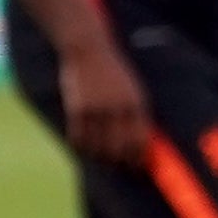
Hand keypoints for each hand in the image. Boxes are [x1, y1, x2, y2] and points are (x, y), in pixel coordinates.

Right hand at [59, 36, 153, 171]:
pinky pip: (78, 137)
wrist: (89, 49)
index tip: (136, 168)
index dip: (137, 159)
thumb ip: (136, 114)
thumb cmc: (114, 72)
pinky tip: (82, 147)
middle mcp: (118, 108)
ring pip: (97, 147)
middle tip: (116, 167)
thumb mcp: (133, 89)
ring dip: (99, 157)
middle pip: (119, 149)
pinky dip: (80, 146)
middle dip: (119, 163)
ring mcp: (97, 108)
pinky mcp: (77, 108)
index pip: (139, 141)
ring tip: (99, 159)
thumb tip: (139, 144)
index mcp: (136, 103)